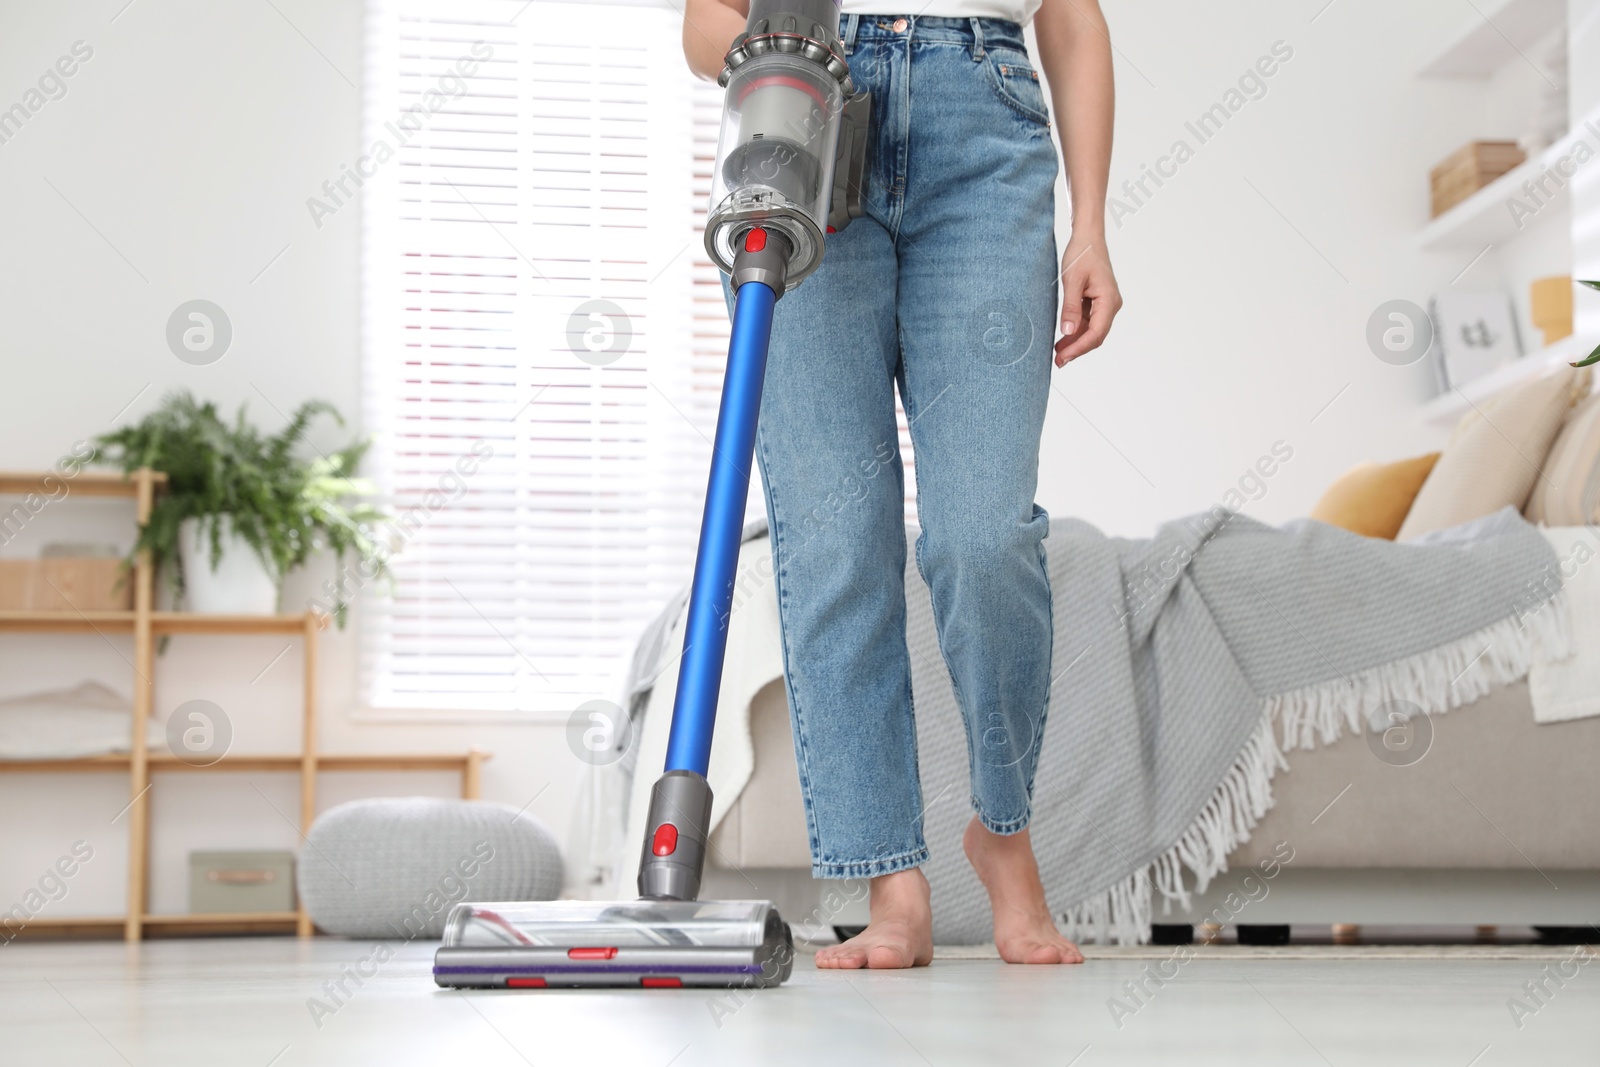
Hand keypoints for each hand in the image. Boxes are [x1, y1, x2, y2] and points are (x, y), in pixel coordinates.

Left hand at [1054, 236, 1121, 366]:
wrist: (1088, 238)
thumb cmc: (1083, 254)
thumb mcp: (1072, 281)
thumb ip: (1070, 308)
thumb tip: (1067, 331)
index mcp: (1109, 300)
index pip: (1096, 333)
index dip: (1079, 348)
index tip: (1064, 358)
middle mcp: (1111, 304)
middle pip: (1095, 335)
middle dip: (1077, 349)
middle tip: (1058, 362)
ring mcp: (1105, 304)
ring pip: (1091, 330)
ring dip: (1075, 342)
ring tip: (1058, 354)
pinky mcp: (1098, 302)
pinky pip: (1088, 322)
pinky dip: (1076, 331)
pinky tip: (1063, 339)